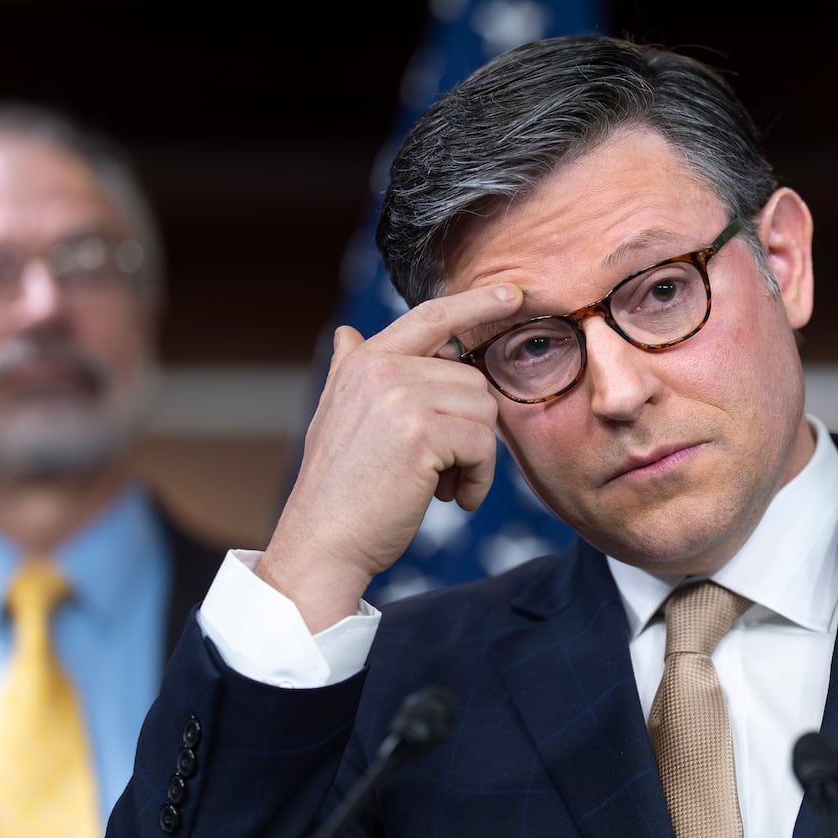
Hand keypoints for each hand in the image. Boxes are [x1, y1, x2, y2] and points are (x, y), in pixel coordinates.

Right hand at [257, 284, 523, 629]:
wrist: (323, 544)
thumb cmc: (339, 489)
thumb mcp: (337, 416)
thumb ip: (351, 371)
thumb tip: (349, 333)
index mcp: (365, 361)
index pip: (432, 316)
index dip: (477, 302)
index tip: (515, 293)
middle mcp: (381, 368)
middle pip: (472, 378)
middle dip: (471, 428)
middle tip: (444, 471)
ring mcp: (401, 396)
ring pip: (483, 410)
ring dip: (476, 458)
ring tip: (444, 485)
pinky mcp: (422, 432)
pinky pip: (483, 444)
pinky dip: (480, 478)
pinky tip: (455, 499)